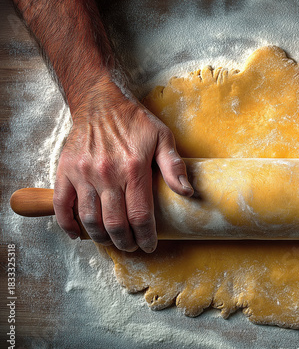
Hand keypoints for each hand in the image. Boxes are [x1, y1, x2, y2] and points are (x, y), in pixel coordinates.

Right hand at [53, 80, 192, 251]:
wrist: (100, 102)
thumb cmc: (134, 121)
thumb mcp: (162, 137)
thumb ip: (173, 166)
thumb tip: (187, 192)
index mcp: (133, 168)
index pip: (140, 215)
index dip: (146, 236)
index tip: (149, 245)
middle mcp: (106, 174)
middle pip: (115, 223)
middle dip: (125, 242)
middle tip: (132, 246)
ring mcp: (83, 173)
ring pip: (89, 219)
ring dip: (101, 237)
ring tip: (113, 241)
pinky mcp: (65, 170)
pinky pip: (62, 205)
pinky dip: (68, 224)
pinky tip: (78, 234)